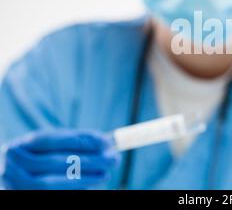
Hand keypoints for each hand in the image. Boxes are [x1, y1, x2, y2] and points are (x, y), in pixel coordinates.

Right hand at [1, 130, 119, 189]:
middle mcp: (8, 168)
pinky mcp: (24, 198)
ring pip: (49, 184)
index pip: (50, 140)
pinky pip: (53, 194)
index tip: (106, 141)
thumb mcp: (52, 149)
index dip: (79, 140)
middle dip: (87, 159)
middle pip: (52, 162)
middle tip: (113, 158)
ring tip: (105, 174)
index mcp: (17, 147)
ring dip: (81, 178)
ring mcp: (13, 187)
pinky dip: (73, 190)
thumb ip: (76, 143)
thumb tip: (107, 142)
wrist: (16, 184)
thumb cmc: (40, 163)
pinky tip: (91, 186)